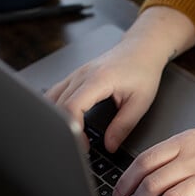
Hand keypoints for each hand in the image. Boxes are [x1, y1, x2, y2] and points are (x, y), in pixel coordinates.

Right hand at [46, 6, 194, 151]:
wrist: (141, 49)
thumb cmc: (143, 70)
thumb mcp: (140, 102)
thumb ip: (124, 126)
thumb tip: (110, 146)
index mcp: (98, 80)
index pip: (72, 107)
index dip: (73, 130)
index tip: (83, 145)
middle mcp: (82, 75)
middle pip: (57, 106)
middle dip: (65, 129)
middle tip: (79, 146)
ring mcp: (75, 74)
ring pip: (52, 99)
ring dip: (57, 119)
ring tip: (72, 135)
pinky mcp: (75, 76)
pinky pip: (56, 93)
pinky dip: (55, 109)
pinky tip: (65, 121)